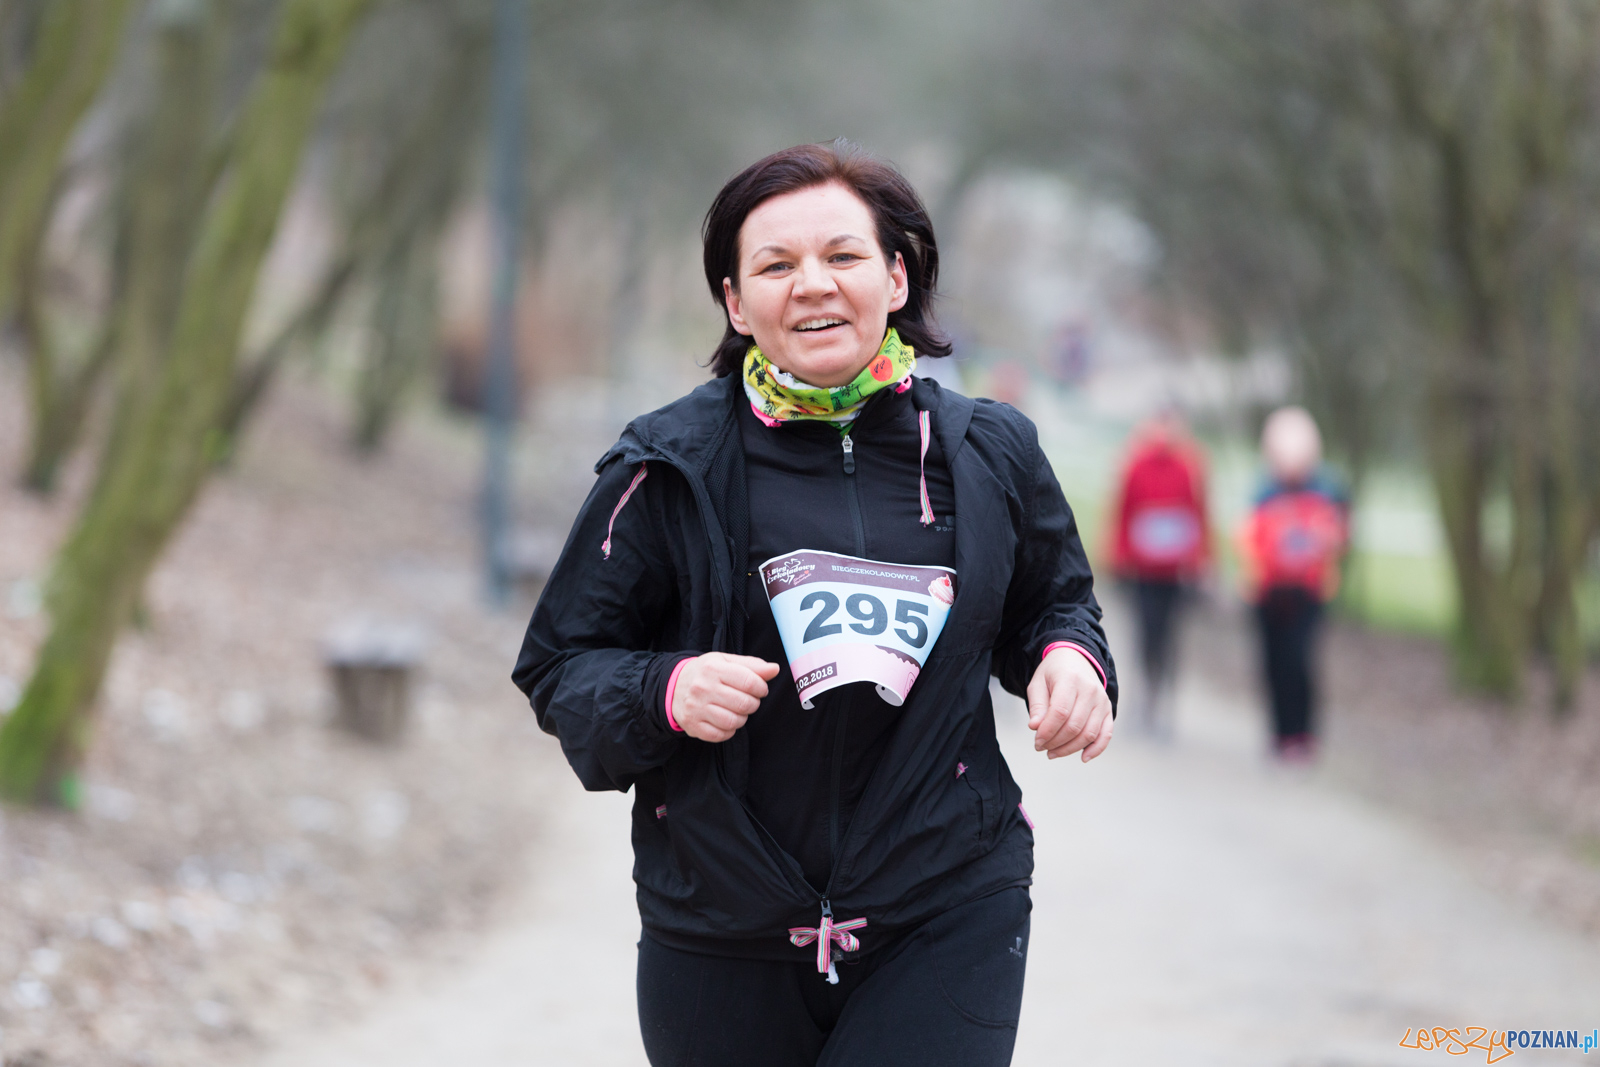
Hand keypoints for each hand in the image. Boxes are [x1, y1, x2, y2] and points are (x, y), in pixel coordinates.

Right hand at [671, 653, 780, 741]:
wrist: (673, 686)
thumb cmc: (706, 673)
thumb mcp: (726, 661)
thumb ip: (753, 665)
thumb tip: (774, 669)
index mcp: (713, 668)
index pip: (750, 682)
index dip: (761, 688)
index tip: (760, 689)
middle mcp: (702, 688)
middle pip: (744, 704)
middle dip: (753, 703)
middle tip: (748, 700)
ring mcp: (696, 708)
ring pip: (734, 722)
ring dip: (742, 718)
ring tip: (737, 710)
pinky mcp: (693, 725)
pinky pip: (721, 735)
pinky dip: (729, 730)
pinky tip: (726, 720)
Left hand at [1026, 647, 1113, 761]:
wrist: (1075, 659)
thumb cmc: (1053, 673)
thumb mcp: (1038, 683)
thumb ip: (1037, 706)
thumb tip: (1035, 727)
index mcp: (1070, 679)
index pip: (1060, 712)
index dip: (1047, 731)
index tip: (1036, 741)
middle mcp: (1090, 690)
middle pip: (1074, 725)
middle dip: (1055, 742)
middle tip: (1041, 747)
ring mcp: (1101, 701)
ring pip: (1089, 733)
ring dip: (1070, 748)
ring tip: (1053, 752)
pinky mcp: (1108, 710)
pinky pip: (1106, 734)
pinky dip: (1096, 749)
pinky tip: (1083, 757)